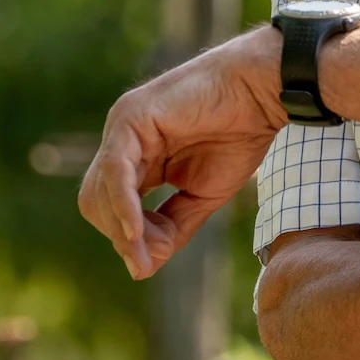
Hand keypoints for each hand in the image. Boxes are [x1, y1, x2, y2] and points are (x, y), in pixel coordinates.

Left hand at [79, 27, 287, 279]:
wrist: (263, 92)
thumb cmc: (240, 134)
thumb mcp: (202, 195)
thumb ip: (171, 227)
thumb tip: (141, 267)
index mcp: (137, 158)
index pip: (111, 210)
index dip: (131, 240)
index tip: (159, 258)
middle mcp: (122, 142)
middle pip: (96, 204)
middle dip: (122, 237)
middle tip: (154, 256)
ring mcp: (122, 128)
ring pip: (99, 193)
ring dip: (122, 230)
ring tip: (155, 247)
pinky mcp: (130, 119)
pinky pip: (115, 172)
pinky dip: (124, 207)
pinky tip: (137, 231)